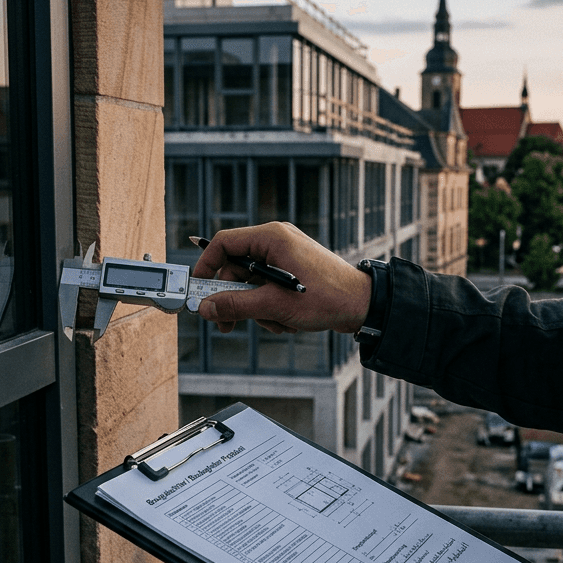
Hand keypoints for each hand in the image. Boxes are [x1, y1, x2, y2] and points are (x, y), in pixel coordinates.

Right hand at [191, 223, 370, 334]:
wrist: (364, 306)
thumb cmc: (326, 297)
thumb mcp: (274, 305)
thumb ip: (236, 305)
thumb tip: (205, 308)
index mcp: (272, 238)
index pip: (224, 243)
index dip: (206, 266)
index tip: (198, 289)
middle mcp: (277, 242)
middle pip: (236, 269)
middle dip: (234, 300)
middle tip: (227, 325)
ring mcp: (286, 258)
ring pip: (251, 285)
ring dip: (258, 309)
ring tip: (277, 323)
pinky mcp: (293, 273)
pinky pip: (268, 290)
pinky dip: (271, 309)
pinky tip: (287, 321)